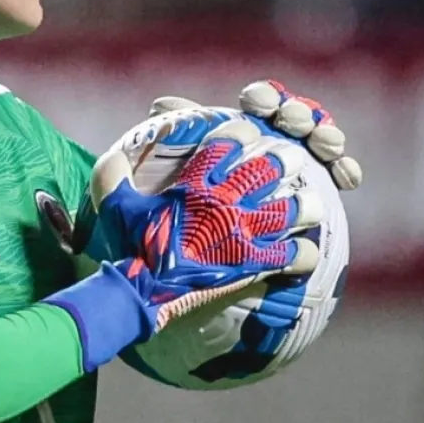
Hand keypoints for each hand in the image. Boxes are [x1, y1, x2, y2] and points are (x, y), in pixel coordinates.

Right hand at [92, 118, 319, 331]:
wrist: (147, 290)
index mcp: (195, 186)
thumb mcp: (115, 205)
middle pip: (265, 172)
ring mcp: (242, 234)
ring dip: (303, 205)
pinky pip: (292, 256)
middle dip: (282, 162)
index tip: (249, 132)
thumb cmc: (133, 245)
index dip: (241, 134)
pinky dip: (303, 254)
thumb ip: (113, 175)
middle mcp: (224, 205)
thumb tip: (111, 155)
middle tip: (291, 159)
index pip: (225, 146)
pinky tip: (307, 252)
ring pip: (289, 211)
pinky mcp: (252, 264)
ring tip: (312, 202)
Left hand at [150, 79, 362, 190]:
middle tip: (294, 123)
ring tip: (326, 145)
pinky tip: (346, 178)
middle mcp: (275, 135)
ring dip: (326, 136)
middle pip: (295, 114)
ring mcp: (298, 161)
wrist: (202, 244)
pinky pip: (339, 173)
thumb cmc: (187, 194)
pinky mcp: (317, 187)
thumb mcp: (170, 163)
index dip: (263, 97)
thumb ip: (173, 132)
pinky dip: (346, 170)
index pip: (260, 99)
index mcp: (244, 123)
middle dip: (298, 114)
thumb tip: (160, 104)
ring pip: (321, 137)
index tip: (257, 107)